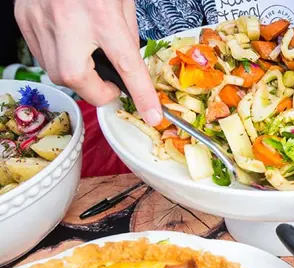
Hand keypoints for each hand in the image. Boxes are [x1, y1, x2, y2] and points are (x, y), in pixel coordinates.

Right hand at [14, 0, 162, 125]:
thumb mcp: (123, 1)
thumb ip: (127, 34)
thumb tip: (128, 67)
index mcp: (101, 14)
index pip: (127, 65)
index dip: (141, 94)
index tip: (152, 114)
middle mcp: (67, 20)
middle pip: (76, 78)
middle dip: (96, 91)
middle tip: (112, 85)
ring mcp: (39, 20)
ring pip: (56, 73)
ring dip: (79, 77)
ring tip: (91, 61)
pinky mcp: (24, 19)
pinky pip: (43, 56)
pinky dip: (61, 61)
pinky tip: (72, 47)